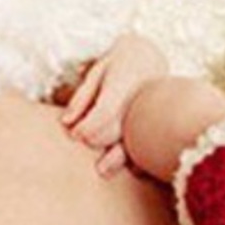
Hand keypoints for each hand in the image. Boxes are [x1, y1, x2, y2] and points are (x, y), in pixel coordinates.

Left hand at [61, 33, 168, 176]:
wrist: (153, 55)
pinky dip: (140, 159)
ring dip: (117, 158)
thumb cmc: (119, 63)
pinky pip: (151, 146)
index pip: (104, 112)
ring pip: (136, 142)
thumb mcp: (97, 72)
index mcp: (123, 85)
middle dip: (97, 140)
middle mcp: (140, 102)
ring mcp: (152, 113)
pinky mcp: (159, 123)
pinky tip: (130, 168)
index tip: (74, 135)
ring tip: (102, 169)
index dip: (87, 128)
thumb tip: (65, 122)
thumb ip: (82, 97)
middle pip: (117, 130)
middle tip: (84, 141)